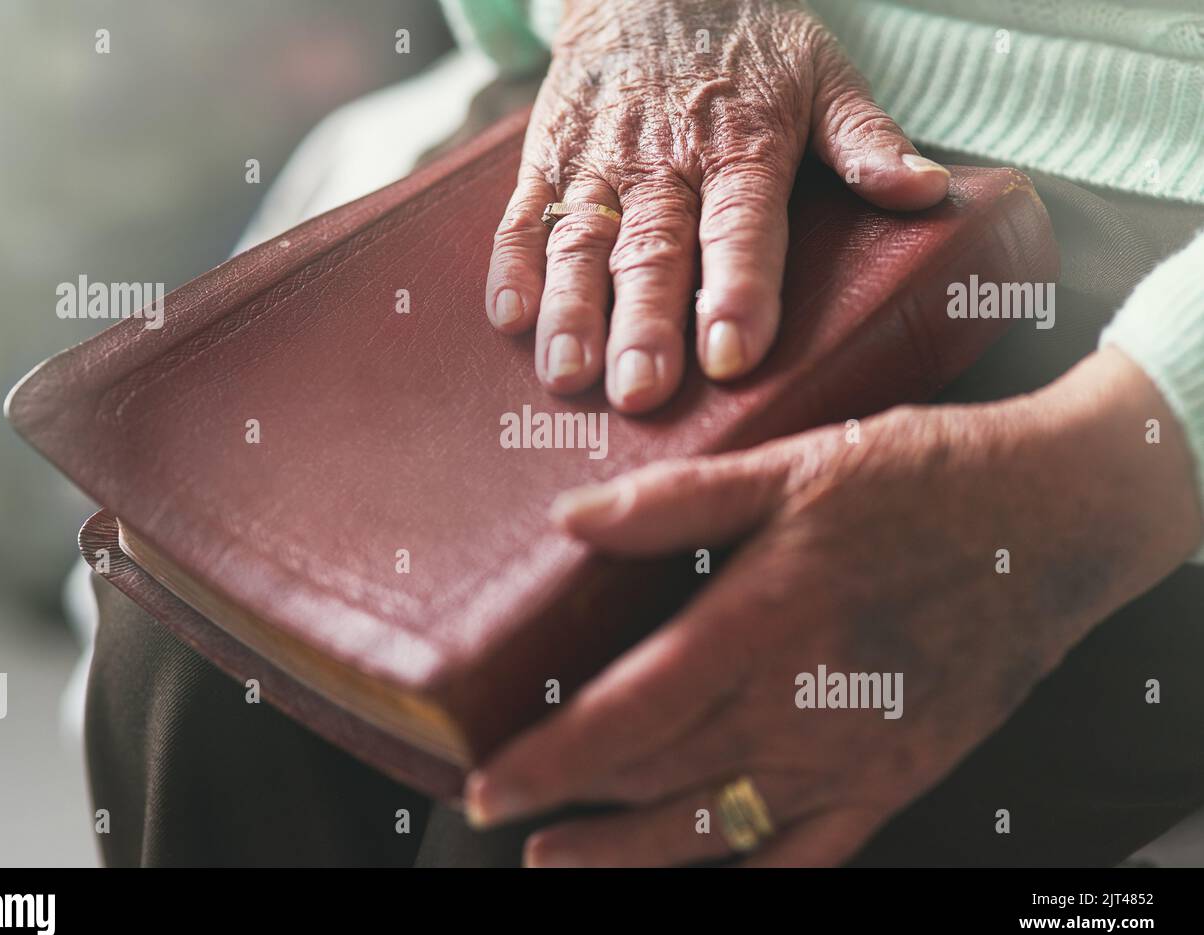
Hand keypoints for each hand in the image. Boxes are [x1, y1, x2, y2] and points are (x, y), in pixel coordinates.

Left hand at [464, 349, 1202, 864]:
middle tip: (503, 812)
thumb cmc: (925, 482)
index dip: (548, 760)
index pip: (629, 714)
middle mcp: (800, 705)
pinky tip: (703, 885)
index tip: (488, 784)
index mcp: (765, 622)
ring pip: (717, 831)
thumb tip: (568, 517)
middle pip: (657, 777)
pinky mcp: (894, 779)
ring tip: (561, 865)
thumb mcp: (797, 463)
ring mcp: (850, 756)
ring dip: (629, 857)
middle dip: (569, 806)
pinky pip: (810, 857)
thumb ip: (675, 498)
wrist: (1055, 522)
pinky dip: (746, 880)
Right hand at [485, 0, 950, 412]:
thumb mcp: (823, 75)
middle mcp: (665, 159)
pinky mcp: (548, 159)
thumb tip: (925, 193)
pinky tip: (508, 318)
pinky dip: (511, 264)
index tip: (733, 353)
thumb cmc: (749, 44)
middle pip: (654, 249)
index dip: (737, 289)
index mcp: (741, 144)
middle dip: (645, 323)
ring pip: (582, 241)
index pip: (741, 225)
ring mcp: (599, 161)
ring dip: (572, 309)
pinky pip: (523, 214)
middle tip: (642, 392)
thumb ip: (866, 141)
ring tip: (568, 374)